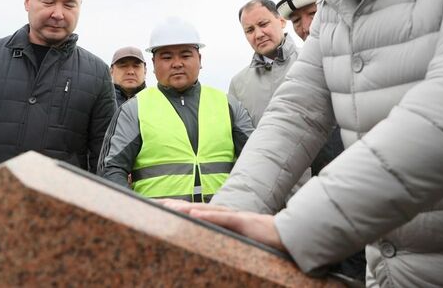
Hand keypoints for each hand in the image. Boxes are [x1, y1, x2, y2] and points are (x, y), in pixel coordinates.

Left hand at [155, 199, 285, 251]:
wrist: (285, 234)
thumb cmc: (262, 237)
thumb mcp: (238, 236)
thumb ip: (224, 234)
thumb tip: (206, 235)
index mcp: (223, 218)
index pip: (197, 211)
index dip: (179, 207)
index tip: (161, 206)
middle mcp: (226, 214)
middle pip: (197, 207)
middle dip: (177, 205)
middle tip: (157, 204)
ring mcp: (234, 217)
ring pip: (207, 211)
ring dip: (188, 208)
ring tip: (170, 208)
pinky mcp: (242, 222)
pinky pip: (223, 219)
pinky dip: (208, 216)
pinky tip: (194, 215)